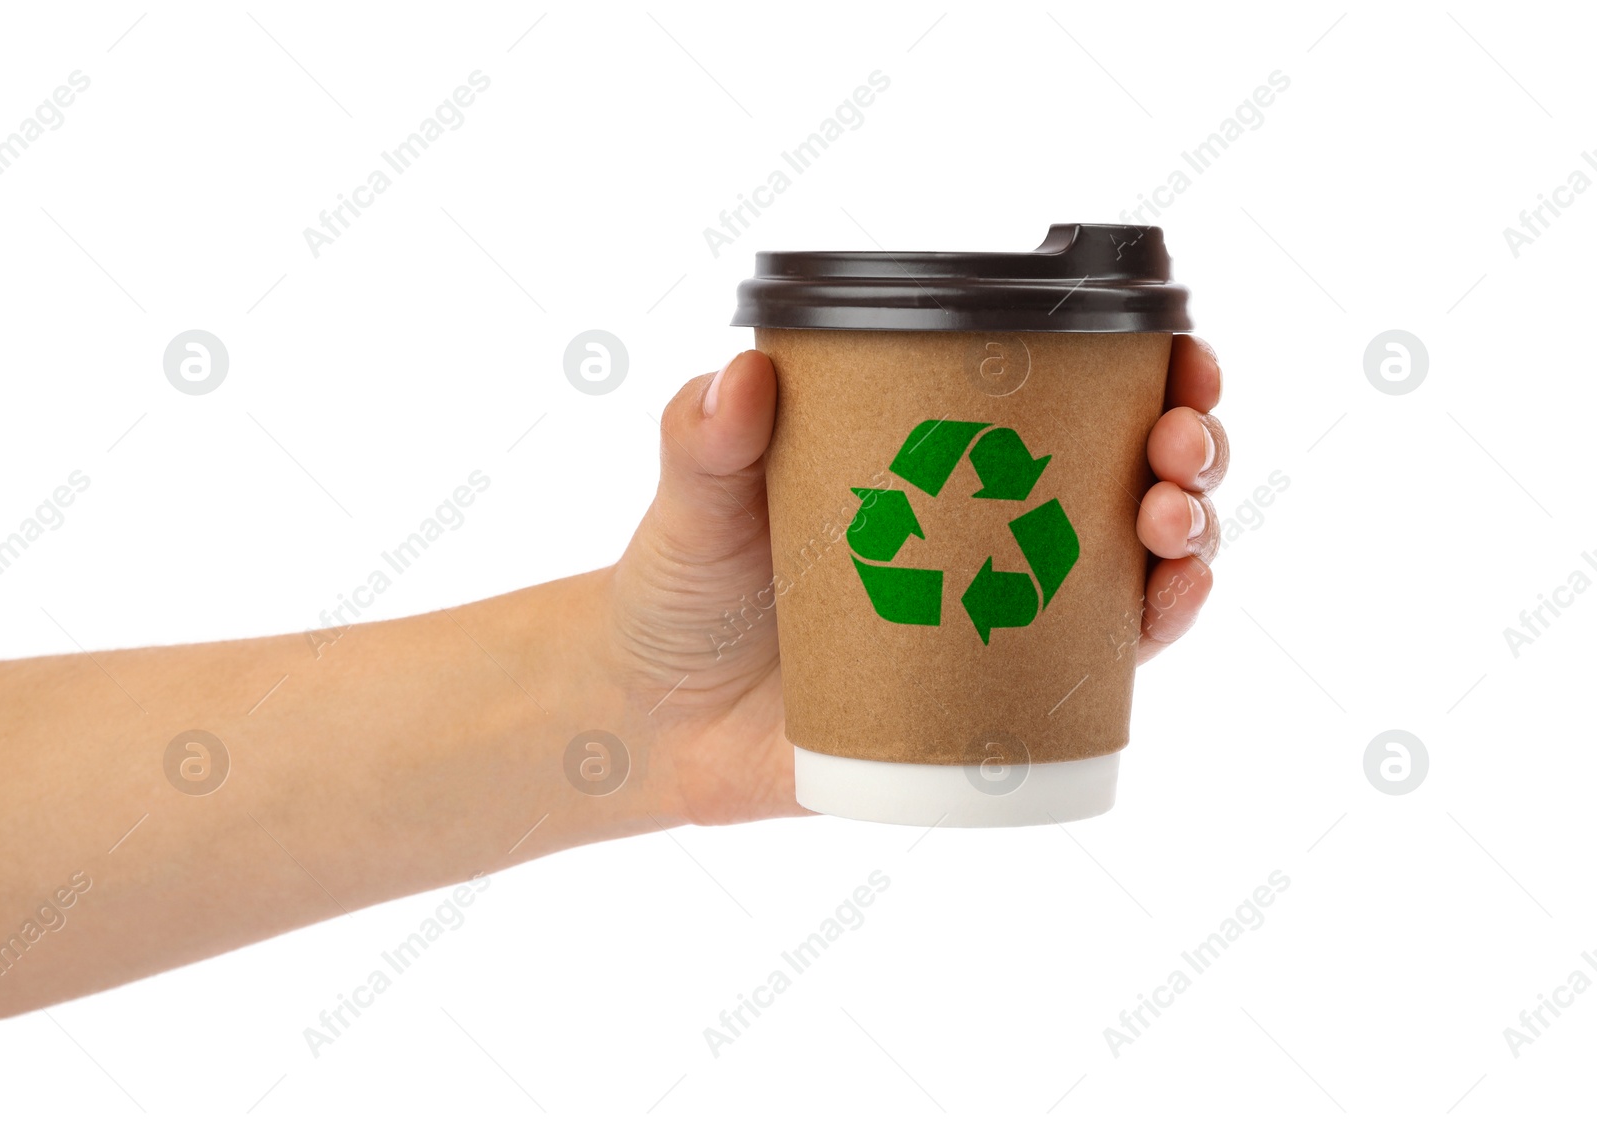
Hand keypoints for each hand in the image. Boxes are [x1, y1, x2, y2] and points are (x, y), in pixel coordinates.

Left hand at [609, 337, 1226, 826]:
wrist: (657, 721)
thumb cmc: (681, 591)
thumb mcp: (695, 501)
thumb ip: (705, 436)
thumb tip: (746, 376)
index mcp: (941, 461)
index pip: (1067, 400)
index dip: (1147, 373)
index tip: (1176, 354)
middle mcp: (993, 534)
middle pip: (1131, 476)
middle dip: (1188, 448)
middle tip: (1178, 443)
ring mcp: (1003, 619)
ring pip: (1137, 567)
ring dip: (1190, 533)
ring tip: (1170, 518)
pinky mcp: (994, 705)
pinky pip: (1098, 669)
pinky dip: (1153, 630)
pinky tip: (1168, 602)